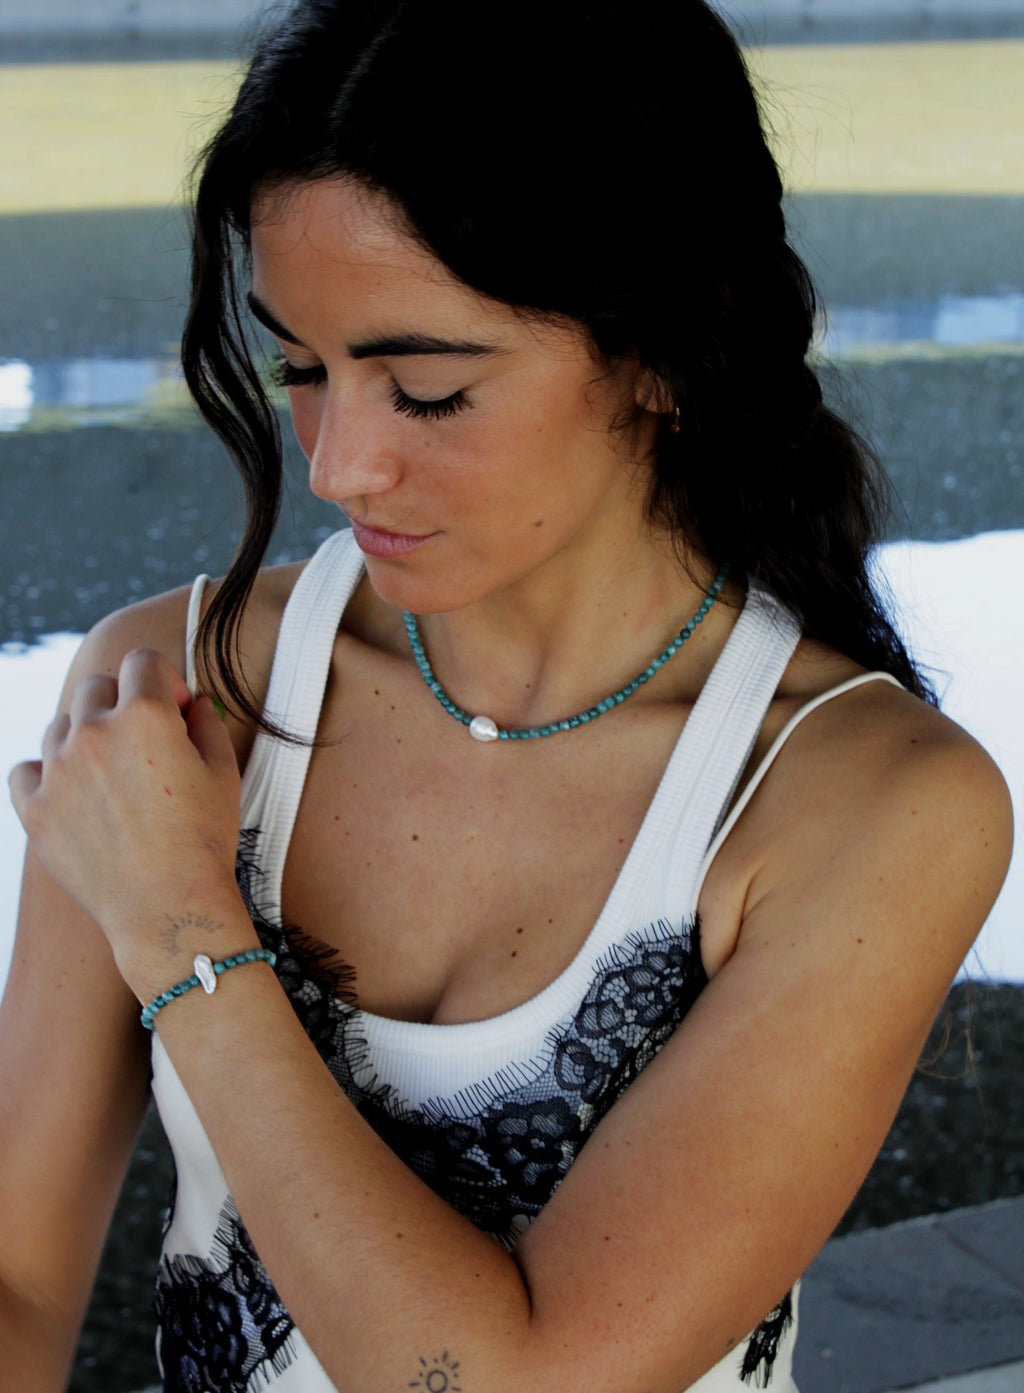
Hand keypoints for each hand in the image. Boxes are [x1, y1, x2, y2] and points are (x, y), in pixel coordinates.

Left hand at [8, 648, 244, 987]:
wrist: (168, 909)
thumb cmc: (203, 842)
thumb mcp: (224, 772)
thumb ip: (206, 722)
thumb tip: (192, 702)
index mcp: (146, 716)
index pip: (142, 662)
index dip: (163, 682)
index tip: (173, 712)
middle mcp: (95, 733)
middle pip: (97, 687)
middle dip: (122, 703)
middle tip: (144, 746)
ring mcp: (59, 770)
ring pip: (61, 726)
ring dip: (85, 738)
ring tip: (112, 778)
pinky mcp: (34, 808)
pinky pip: (27, 769)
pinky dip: (47, 774)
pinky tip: (73, 792)